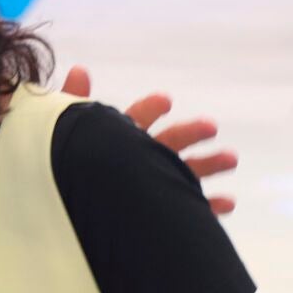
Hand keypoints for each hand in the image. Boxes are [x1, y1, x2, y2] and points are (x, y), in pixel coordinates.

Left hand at [61, 66, 237, 214]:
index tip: (164, 101)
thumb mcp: (64, 134)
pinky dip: (210, 206)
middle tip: (210, 126)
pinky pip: (189, 211)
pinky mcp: (159, 219)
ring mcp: (150, 189)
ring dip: (209, 164)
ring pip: (184, 174)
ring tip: (231, 158)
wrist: (63, 223)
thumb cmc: (61, 171)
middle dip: (189, 133)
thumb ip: (71, 102)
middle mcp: (136, 163)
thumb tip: (78, 69)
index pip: (135, 120)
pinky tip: (227, 202)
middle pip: (167, 143)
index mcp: (114, 142)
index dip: (149, 109)